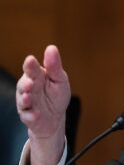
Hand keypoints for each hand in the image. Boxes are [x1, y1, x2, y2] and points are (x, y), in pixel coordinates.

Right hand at [16, 45, 70, 164]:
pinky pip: (27, 116)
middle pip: (24, 83)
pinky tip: (36, 114)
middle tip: (30, 83)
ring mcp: (27, 102)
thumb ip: (55, 66)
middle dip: (25, 83)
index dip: (30, 65)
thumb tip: (51, 48)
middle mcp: (29, 88)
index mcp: (37, 76)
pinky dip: (31, 115)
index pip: (32, 69)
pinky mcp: (28, 116)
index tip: (31, 60)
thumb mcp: (60, 79)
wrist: (55, 117)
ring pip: (22, 100)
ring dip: (25, 99)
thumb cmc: (56, 95)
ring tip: (28, 97)